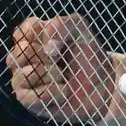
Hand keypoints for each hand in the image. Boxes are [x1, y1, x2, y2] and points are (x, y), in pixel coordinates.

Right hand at [6, 15, 125, 125]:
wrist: (103, 84)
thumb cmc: (89, 56)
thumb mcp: (80, 29)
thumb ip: (62, 24)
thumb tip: (47, 47)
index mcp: (33, 38)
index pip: (22, 32)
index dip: (41, 36)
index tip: (59, 41)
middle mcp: (24, 58)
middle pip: (22, 51)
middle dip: (47, 55)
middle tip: (62, 60)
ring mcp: (24, 80)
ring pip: (23, 74)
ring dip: (50, 74)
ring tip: (64, 77)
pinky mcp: (30, 101)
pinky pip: (26, 97)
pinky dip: (49, 93)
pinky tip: (63, 91)